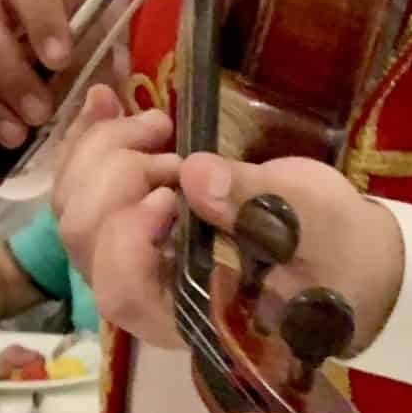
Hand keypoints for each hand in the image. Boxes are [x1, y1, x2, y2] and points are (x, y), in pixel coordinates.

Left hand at [59, 88, 405, 354]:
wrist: (339, 246)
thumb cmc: (335, 250)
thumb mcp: (315, 227)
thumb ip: (257, 208)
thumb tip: (196, 175)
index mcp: (189, 315)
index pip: (122, 290)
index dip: (127, 238)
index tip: (170, 194)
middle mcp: (146, 292)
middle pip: (85, 239)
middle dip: (115, 176)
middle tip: (169, 141)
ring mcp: (130, 255)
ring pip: (72, 205)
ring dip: (99, 150)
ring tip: (154, 121)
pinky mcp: (128, 218)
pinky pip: (81, 182)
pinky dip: (88, 138)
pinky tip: (104, 97)